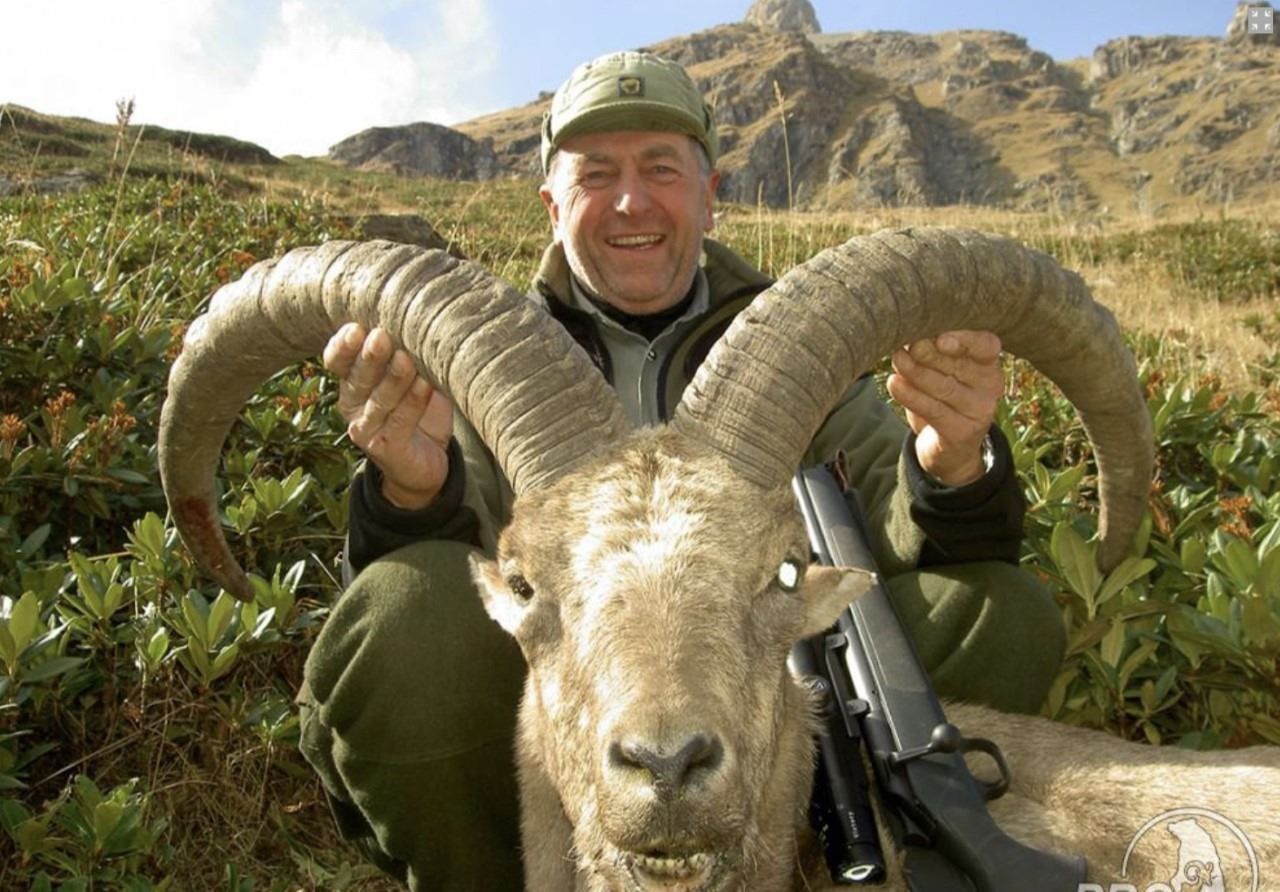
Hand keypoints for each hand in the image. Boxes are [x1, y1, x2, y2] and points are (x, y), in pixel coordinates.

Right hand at [324, 323, 453, 509]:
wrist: (426, 462)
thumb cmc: (419, 411)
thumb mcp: (413, 378)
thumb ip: (411, 354)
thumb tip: (422, 323)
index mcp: (352, 382)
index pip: (337, 361)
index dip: (343, 346)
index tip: (356, 328)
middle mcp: (352, 405)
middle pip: (358, 378)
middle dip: (370, 357)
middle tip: (381, 336)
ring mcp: (366, 429)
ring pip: (380, 399)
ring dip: (394, 378)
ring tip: (406, 359)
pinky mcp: (387, 447)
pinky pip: (401, 420)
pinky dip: (413, 401)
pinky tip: (424, 384)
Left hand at [887, 330, 1002, 486]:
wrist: (949, 448)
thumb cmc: (943, 396)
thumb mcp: (941, 371)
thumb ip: (930, 351)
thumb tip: (906, 334)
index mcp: (989, 363)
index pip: (986, 345)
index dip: (965, 339)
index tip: (939, 337)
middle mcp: (990, 386)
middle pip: (959, 365)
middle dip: (929, 353)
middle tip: (905, 344)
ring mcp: (979, 411)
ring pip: (944, 387)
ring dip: (916, 371)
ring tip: (897, 359)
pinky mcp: (962, 432)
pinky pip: (933, 410)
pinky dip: (911, 396)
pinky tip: (894, 382)